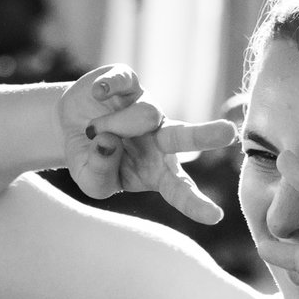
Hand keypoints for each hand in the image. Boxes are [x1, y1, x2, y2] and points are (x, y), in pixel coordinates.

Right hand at [56, 64, 237, 222]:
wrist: (70, 125)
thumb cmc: (90, 159)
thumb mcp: (91, 181)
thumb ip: (100, 173)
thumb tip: (108, 143)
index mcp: (157, 171)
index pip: (179, 190)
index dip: (195, 204)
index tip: (216, 217)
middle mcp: (160, 138)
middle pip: (185, 138)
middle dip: (205, 135)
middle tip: (228, 132)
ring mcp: (147, 107)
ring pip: (143, 115)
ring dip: (111, 125)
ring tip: (91, 130)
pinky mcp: (129, 82)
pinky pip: (122, 82)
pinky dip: (107, 87)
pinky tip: (98, 94)